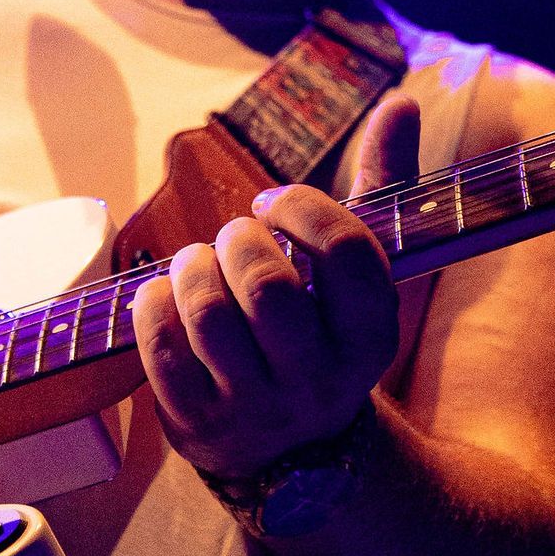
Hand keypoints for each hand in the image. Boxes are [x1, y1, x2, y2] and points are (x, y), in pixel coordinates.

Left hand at [132, 91, 419, 484]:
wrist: (295, 455)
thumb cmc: (321, 331)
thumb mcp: (358, 275)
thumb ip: (380, 186)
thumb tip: (401, 100)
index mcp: (373, 335)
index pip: (351, 253)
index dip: (302, 208)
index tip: (272, 203)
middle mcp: (320, 379)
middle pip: (270, 288)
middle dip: (238, 241)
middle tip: (232, 237)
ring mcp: (257, 407)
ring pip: (211, 317)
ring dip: (192, 268)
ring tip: (197, 261)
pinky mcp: (198, 422)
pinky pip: (161, 349)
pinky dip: (153, 305)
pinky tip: (165, 294)